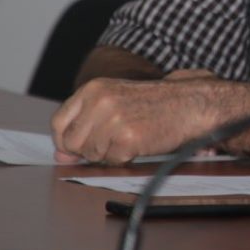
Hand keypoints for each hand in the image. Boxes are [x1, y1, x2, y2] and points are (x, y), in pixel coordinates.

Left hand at [52, 75, 220, 164]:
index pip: (59, 123)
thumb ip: (85, 124)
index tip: (75, 148)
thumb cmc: (155, 103)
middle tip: (112, 141)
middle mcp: (99, 101)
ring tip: (129, 138)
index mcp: (93, 89)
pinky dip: (124, 158)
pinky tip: (139, 144)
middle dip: (88, 150)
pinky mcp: (127, 138)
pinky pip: (112, 161)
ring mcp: (113, 119)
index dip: (65, 141)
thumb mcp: (115, 102)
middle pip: (72, 142)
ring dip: (109, 154)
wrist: (190, 104)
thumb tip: (60, 156)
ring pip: (91, 154)